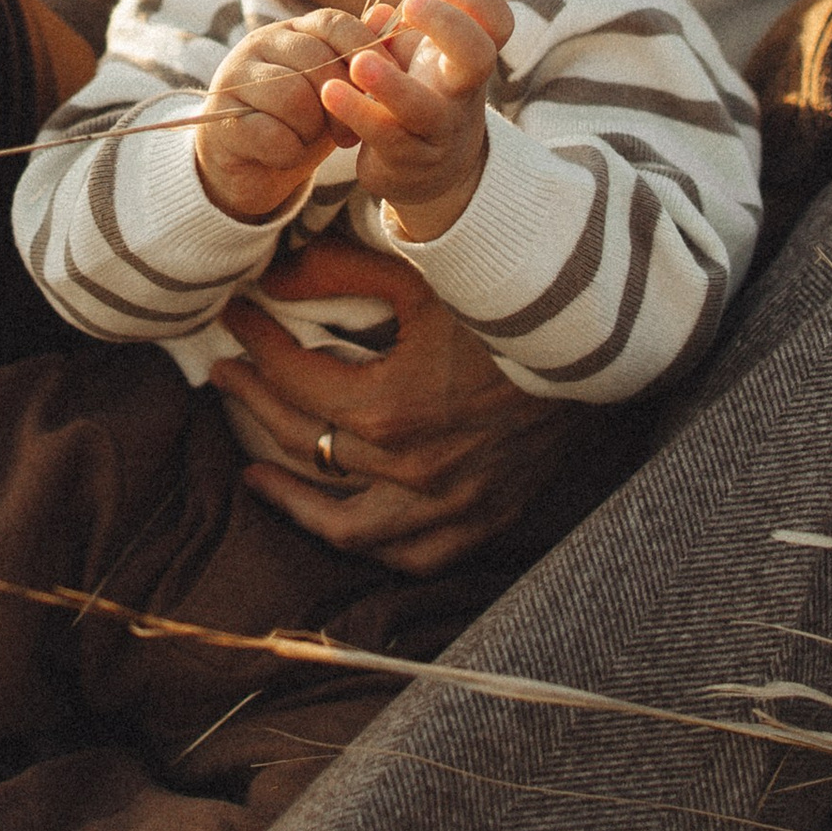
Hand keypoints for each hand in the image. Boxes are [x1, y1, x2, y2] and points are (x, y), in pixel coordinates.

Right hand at [193, 11, 373, 224]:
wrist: (249, 167)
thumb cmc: (299, 123)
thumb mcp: (335, 91)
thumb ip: (358, 57)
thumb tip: (386, 14)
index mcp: (291, 31)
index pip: (333, 22)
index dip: (364, 53)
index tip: (383, 89)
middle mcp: (259, 44)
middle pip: (317, 62)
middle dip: (342, 104)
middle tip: (347, 135)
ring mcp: (234, 78)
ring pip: (293, 97)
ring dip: (312, 130)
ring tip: (309, 141)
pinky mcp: (220, 119)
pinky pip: (270, 133)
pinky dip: (288, 152)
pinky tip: (286, 154)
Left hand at [208, 235, 583, 574]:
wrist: (602, 345)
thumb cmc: (512, 304)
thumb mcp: (429, 278)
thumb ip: (342, 271)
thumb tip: (274, 272)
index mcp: (393, 409)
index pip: (296, 380)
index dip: (257, 342)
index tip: (235, 317)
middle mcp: (413, 471)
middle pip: (305, 445)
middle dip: (254, 401)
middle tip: (229, 370)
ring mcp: (447, 508)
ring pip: (343, 526)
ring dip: (291, 495)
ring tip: (253, 466)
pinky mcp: (480, 524)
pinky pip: (409, 559)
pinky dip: (370, 544)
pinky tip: (339, 518)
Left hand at [320, 0, 510, 240]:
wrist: (425, 169)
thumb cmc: (423, 86)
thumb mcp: (429, 42)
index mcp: (470, 57)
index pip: (498, 22)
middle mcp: (462, 93)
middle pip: (478, 58)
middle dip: (449, 27)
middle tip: (414, 3)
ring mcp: (437, 130)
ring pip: (425, 110)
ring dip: (393, 84)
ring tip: (361, 61)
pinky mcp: (405, 159)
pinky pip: (384, 137)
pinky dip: (357, 112)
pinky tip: (331, 90)